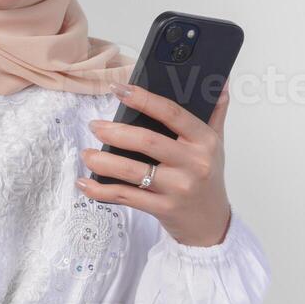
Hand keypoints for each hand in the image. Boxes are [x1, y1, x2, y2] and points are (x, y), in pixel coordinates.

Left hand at [77, 82, 232, 246]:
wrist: (211, 223)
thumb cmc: (208, 177)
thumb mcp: (216, 144)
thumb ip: (215, 112)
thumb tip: (218, 80)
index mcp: (204, 141)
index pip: (172, 113)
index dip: (144, 99)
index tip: (119, 89)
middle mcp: (194, 164)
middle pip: (147, 141)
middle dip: (115, 132)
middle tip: (94, 125)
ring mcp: (178, 188)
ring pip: (132, 171)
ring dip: (103, 161)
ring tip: (86, 153)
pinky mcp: (163, 209)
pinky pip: (126, 197)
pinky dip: (101, 191)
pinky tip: (85, 183)